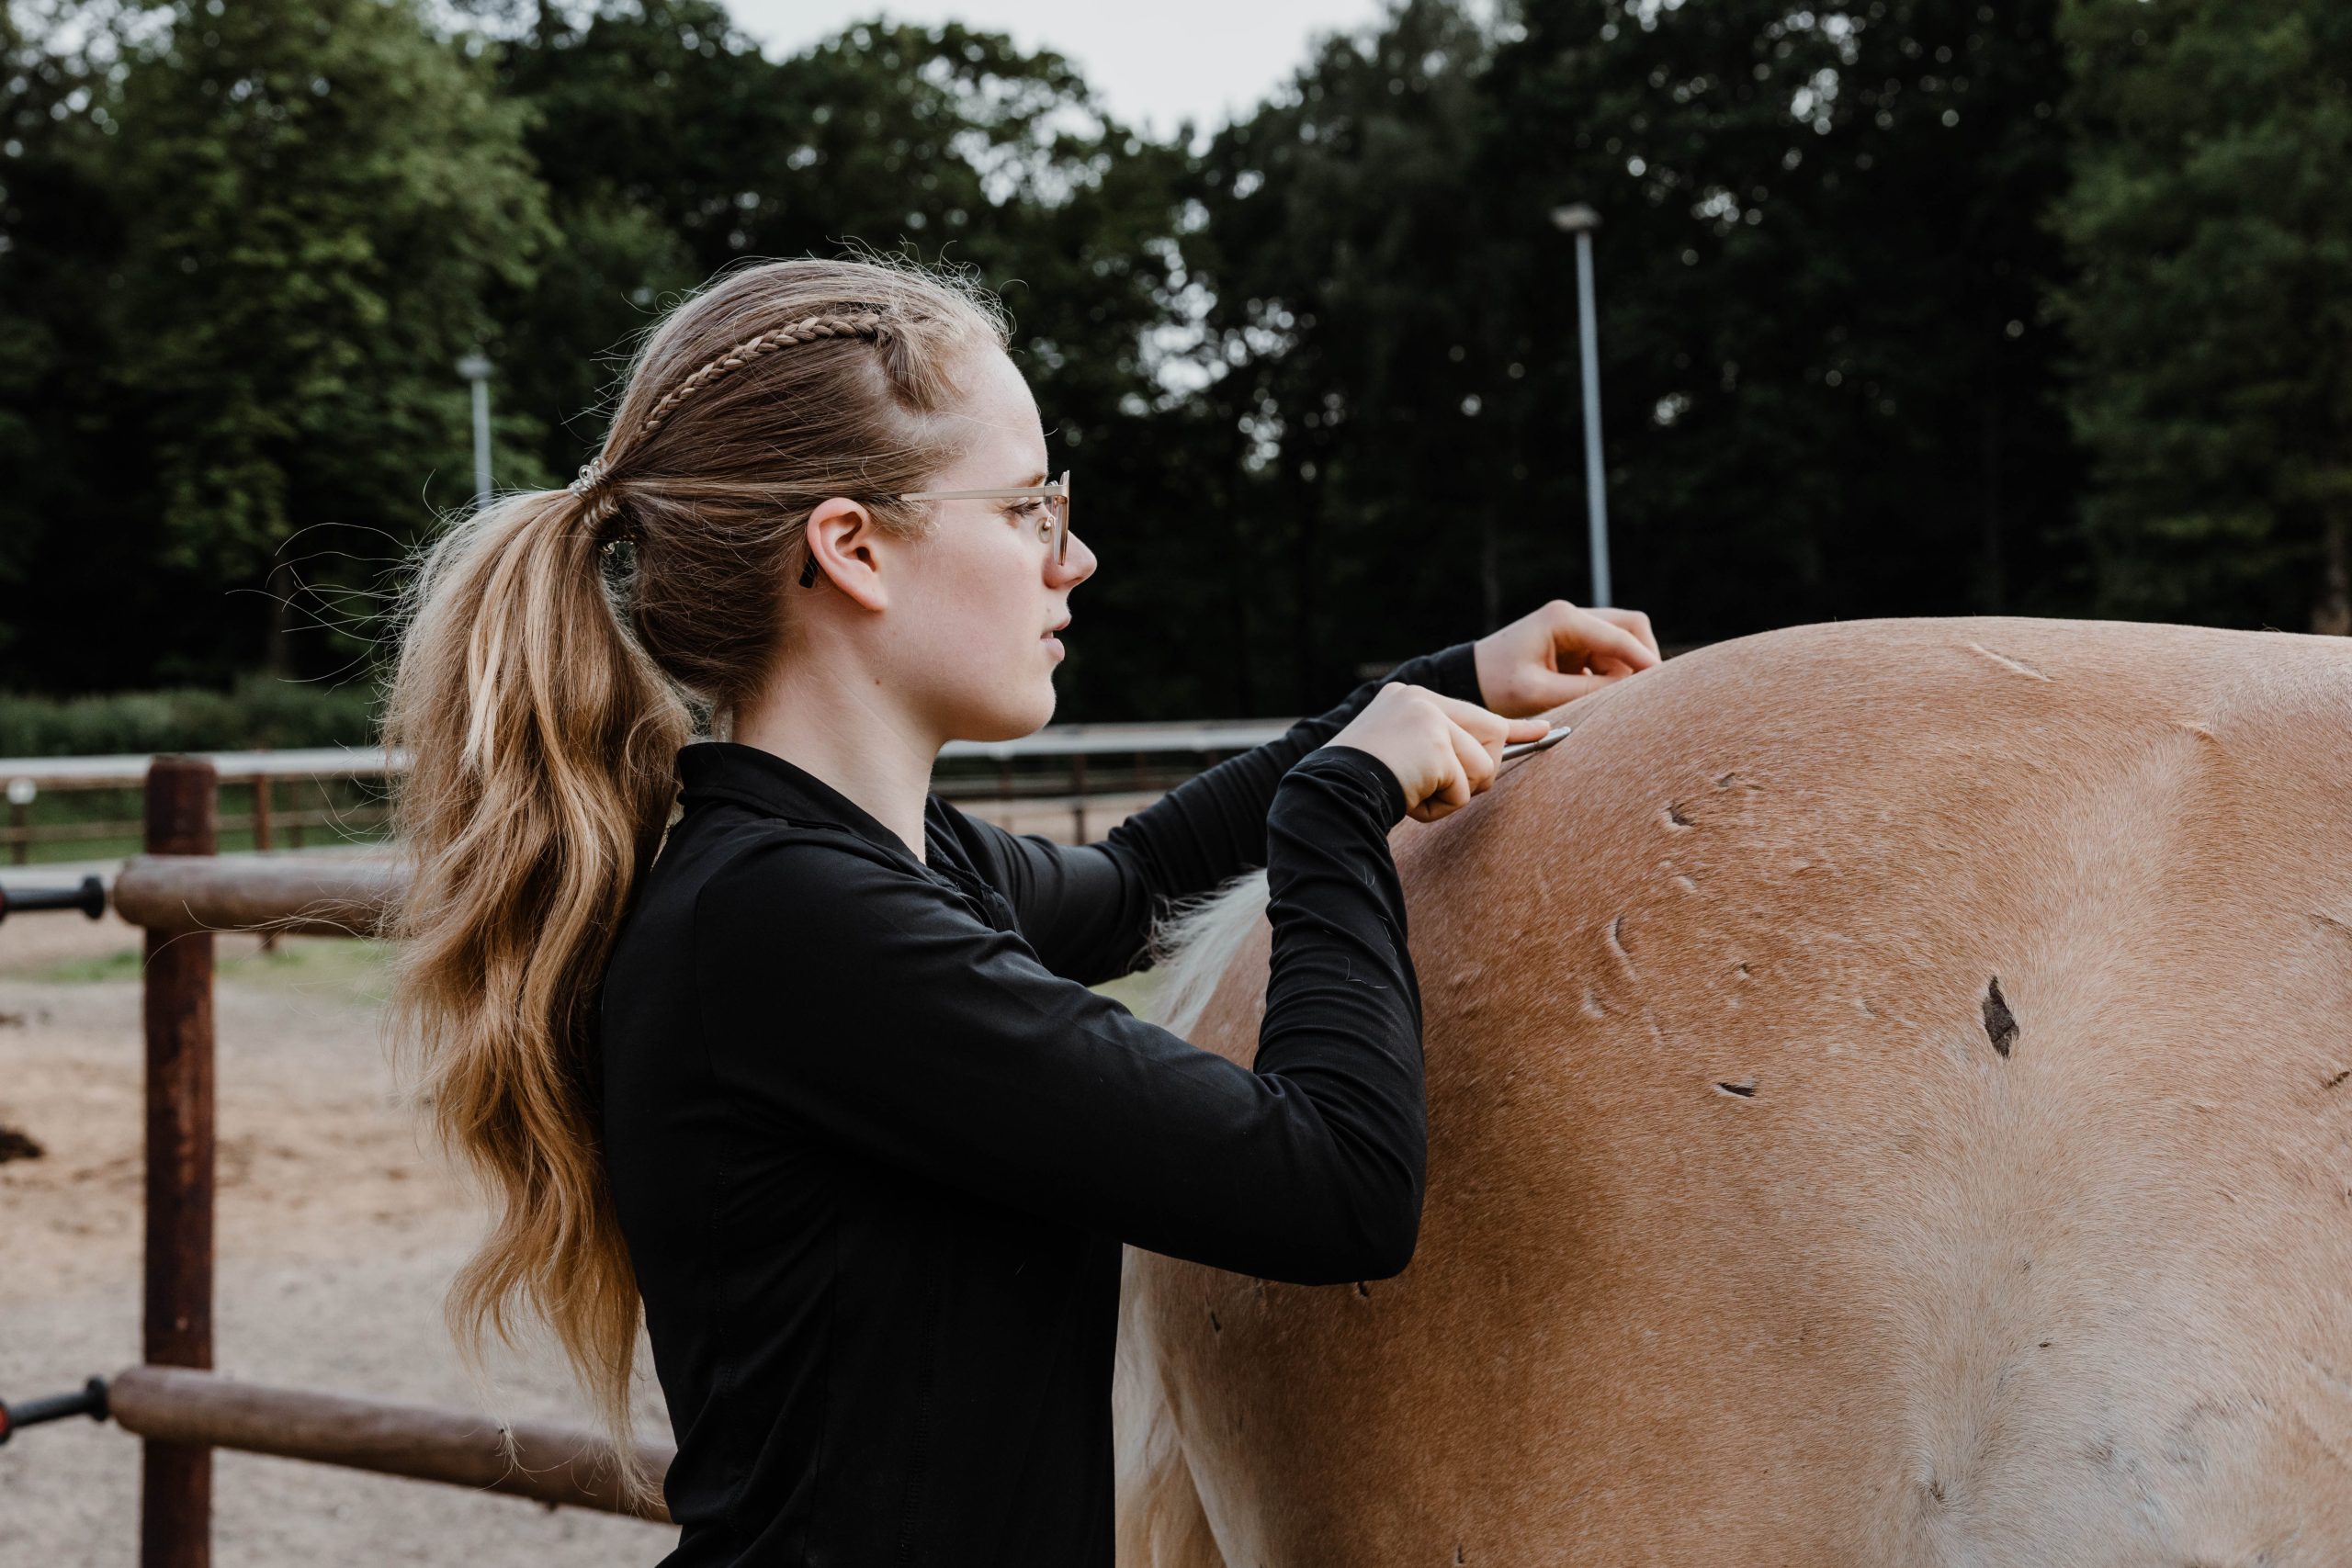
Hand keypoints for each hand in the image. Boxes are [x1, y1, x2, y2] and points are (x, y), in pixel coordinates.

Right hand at [1325, 684, 1553, 823]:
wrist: (1328, 795)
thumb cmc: (1360, 786)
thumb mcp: (1404, 758)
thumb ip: (1444, 751)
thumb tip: (1491, 761)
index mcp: (1411, 698)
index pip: (1475, 712)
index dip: (1512, 728)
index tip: (1545, 731)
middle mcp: (1421, 699)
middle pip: (1490, 736)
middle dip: (1476, 772)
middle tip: (1436, 787)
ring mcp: (1428, 717)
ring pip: (1481, 767)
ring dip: (1454, 794)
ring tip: (1413, 792)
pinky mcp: (1435, 743)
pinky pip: (1464, 788)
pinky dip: (1441, 805)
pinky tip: (1409, 799)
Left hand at [1471, 600, 1661, 716]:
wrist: (1468, 679)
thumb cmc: (1497, 685)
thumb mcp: (1541, 693)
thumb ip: (1588, 690)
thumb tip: (1631, 693)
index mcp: (1564, 619)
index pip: (1621, 634)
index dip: (1645, 660)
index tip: (1663, 686)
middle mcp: (1572, 615)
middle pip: (1631, 627)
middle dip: (1642, 658)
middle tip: (1644, 693)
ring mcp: (1574, 626)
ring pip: (1622, 641)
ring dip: (1625, 669)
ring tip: (1612, 699)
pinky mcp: (1572, 642)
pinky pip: (1607, 653)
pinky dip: (1611, 673)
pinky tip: (1598, 695)